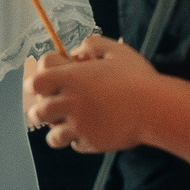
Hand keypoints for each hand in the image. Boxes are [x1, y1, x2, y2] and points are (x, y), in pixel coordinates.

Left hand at [22, 36, 159, 153]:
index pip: (34, 82)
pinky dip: (79, 139)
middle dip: (45, 107)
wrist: (156, 109)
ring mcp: (78, 126)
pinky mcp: (91, 143)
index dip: (41, 79)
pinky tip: (91, 130)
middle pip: (37, 111)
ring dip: (58, 129)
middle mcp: (69, 103)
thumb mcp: (116, 51)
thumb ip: (93, 44)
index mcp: (71, 79)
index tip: (54, 78)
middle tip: (60, 103)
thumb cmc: (138, 78)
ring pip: (51, 136)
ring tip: (71, 122)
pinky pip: (74, 145)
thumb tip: (77, 51)